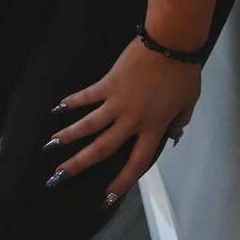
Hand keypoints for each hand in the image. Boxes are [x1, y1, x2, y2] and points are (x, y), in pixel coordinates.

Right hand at [46, 37, 200, 198]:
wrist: (171, 43)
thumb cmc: (183, 71)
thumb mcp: (189, 101)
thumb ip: (180, 122)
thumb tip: (175, 136)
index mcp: (153, 127)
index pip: (136, 162)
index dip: (122, 182)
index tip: (106, 197)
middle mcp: (132, 120)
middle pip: (102, 149)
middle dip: (79, 165)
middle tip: (59, 177)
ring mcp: (118, 101)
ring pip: (88, 125)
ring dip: (68, 136)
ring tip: (50, 145)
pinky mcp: (109, 83)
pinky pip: (87, 96)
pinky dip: (72, 101)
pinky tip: (58, 108)